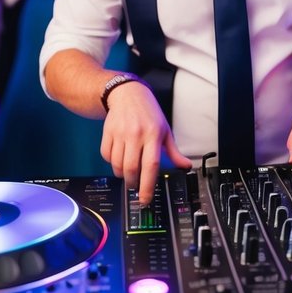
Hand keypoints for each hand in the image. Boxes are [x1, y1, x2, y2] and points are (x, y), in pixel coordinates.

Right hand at [100, 80, 190, 205]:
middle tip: (135, 186)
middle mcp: (136, 134)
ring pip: (117, 164)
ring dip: (122, 174)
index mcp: (153, 135)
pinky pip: (106, 155)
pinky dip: (111, 162)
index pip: (151, 165)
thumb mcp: (165, 130)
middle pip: (131, 168)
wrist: (128, 94)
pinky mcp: (107, 132)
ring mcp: (120, 133)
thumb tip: (185, 166)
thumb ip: (174, 151)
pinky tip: (118, 159)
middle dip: (133, 183)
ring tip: (128, 173)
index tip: (146, 198)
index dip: (147, 185)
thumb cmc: (149, 114)